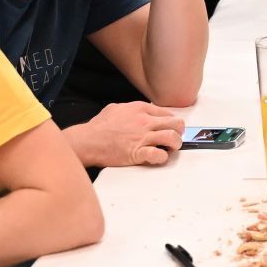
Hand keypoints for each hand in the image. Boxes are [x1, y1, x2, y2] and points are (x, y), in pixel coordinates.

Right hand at [67, 102, 185, 167]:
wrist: (87, 141)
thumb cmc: (99, 126)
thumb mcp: (116, 108)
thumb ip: (132, 108)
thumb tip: (144, 109)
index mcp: (140, 109)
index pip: (167, 113)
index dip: (172, 122)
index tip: (171, 127)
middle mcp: (144, 122)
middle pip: (176, 124)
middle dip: (179, 131)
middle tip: (175, 137)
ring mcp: (142, 138)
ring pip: (172, 138)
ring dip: (175, 145)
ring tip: (171, 148)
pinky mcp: (137, 153)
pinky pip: (158, 155)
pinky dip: (162, 158)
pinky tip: (159, 157)